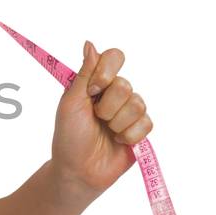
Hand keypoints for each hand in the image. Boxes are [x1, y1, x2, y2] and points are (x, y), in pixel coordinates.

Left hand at [51, 40, 153, 196]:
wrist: (78, 170)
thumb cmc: (69, 137)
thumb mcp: (70, 103)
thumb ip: (84, 74)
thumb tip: (90, 44)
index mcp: (96, 83)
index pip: (114, 57)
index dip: (107, 72)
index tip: (93, 91)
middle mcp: (115, 94)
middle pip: (126, 85)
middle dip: (107, 107)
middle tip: (95, 119)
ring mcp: (129, 112)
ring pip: (138, 104)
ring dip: (117, 123)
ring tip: (106, 132)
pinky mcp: (140, 130)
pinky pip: (146, 123)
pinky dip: (128, 135)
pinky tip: (117, 141)